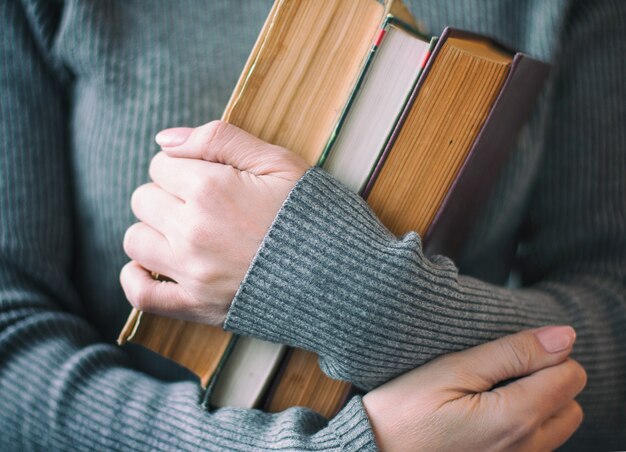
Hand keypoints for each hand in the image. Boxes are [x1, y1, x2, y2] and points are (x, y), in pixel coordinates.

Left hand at [120, 121, 308, 324]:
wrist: (346, 279)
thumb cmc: (317, 216)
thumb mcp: (280, 162)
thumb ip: (219, 138)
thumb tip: (164, 138)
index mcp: (211, 189)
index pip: (162, 163)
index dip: (186, 166)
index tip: (212, 177)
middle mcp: (192, 231)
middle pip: (144, 199)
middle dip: (169, 194)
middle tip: (206, 204)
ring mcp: (192, 273)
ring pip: (135, 240)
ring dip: (154, 231)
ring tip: (187, 232)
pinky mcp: (198, 307)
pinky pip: (141, 294)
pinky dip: (137, 278)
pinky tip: (153, 265)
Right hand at [362, 326, 585, 451]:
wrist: (373, 451)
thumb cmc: (405, 411)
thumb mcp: (452, 369)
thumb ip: (512, 353)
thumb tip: (563, 337)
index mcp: (515, 419)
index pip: (570, 375)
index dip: (545, 352)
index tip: (507, 351)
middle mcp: (526, 449)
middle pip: (571, 403)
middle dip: (547, 379)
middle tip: (499, 371)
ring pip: (557, 425)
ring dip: (537, 403)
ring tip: (489, 393)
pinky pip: (536, 444)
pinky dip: (523, 424)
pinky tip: (485, 415)